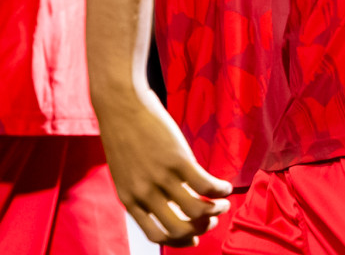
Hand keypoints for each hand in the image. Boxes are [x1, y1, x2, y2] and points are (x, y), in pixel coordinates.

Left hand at [94, 85, 231, 247]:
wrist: (119, 103)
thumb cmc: (123, 133)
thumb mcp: (126, 171)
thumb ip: (142, 189)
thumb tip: (169, 202)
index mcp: (130, 199)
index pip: (157, 236)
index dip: (180, 241)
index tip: (194, 237)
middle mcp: (145, 193)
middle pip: (180, 229)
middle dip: (201, 229)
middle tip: (212, 220)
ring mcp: (161, 177)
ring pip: (197, 212)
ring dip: (216, 211)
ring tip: (224, 203)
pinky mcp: (178, 159)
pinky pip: (206, 186)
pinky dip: (221, 190)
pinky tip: (225, 186)